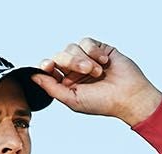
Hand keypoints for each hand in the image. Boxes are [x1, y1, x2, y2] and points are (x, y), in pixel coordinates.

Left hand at [30, 38, 161, 125]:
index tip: (48, 66)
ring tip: (98, 71)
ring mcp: (85, 59)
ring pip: (72, 47)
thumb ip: (52, 88)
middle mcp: (74, 71)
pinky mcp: (97, 49)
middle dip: (71, 61)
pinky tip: (104, 62)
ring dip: (85, 59)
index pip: (49, 70)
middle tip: (86, 70)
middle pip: (59, 56)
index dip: (45, 65)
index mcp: (66, 84)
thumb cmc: (103, 103)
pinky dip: (94, 52)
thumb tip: (33, 77)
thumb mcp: (73, 99)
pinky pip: (86, 42)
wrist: (128, 95)